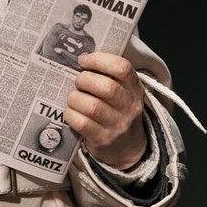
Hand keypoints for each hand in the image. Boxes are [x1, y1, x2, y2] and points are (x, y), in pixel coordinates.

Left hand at [65, 51, 147, 166]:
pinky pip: (82, 123)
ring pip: (92, 106)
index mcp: (134, 88)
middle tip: (78, 81)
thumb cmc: (118, 112)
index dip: (99, 60)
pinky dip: (71, 114)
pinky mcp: (103, 139)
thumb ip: (109, 75)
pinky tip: (71, 112)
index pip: (122, 68)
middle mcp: (129, 106)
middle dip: (84, 80)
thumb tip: (82, 58)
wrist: (127, 148)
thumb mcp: (124, 92)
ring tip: (73, 98)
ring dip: (75, 98)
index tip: (83, 60)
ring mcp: (117, 125)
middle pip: (106, 87)